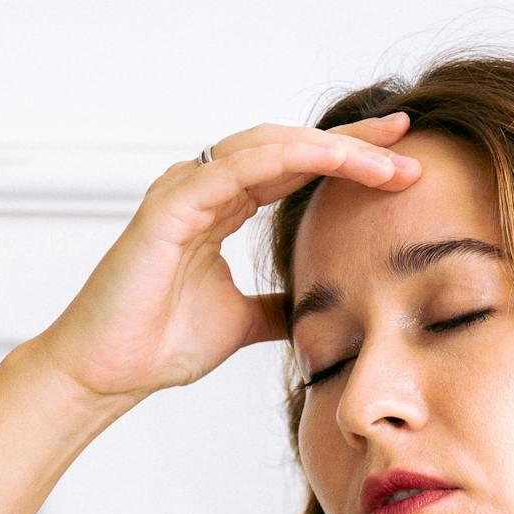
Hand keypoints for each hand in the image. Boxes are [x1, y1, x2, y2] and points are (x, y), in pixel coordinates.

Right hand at [33, 113, 421, 401]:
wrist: (106, 374)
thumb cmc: (158, 344)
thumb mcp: (242, 322)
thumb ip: (277, 305)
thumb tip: (318, 308)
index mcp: (218, 207)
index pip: (292, 168)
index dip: (346, 159)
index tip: (401, 161)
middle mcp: (201, 187)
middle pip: (287, 145)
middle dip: (350, 142)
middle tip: (407, 140)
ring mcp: (183, 190)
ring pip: (268, 147)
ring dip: (331, 149)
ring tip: (385, 161)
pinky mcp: (168, 206)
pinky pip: (235, 167)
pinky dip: (286, 158)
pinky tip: (330, 159)